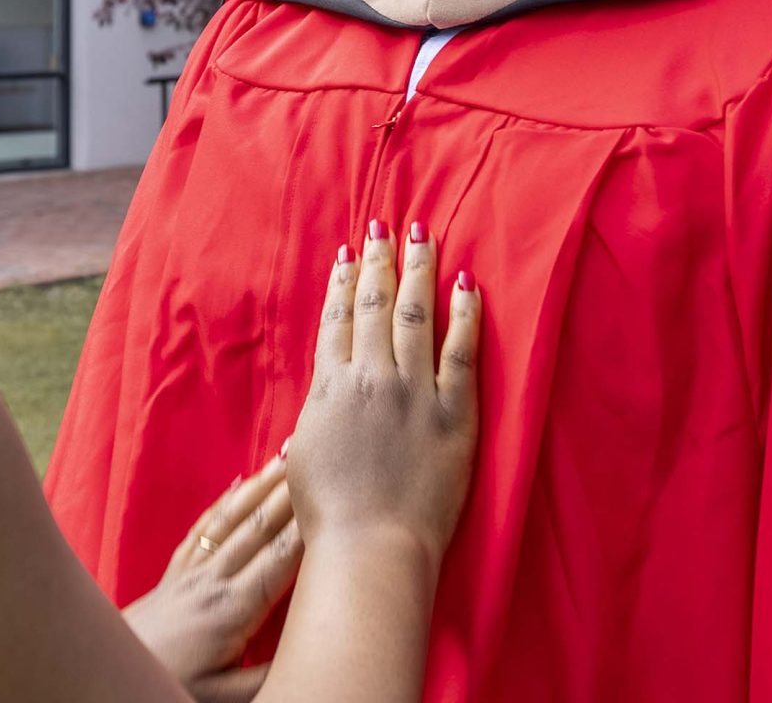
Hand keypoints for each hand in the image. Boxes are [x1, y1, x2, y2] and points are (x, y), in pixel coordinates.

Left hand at [121, 453, 301, 688]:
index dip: (308, 525)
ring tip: (284, 455)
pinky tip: (238, 482)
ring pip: (231, 519)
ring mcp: (191, 573)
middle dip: (288, 490)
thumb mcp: (224, 697)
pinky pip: (202, 527)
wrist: (109, 674)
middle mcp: (214, 581)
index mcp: (233, 609)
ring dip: (260, 486)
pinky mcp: (174, 573)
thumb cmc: (168, 685)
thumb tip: (311, 652)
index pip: (281, 558)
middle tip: (314, 453)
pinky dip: (223, 501)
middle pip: (258, 526)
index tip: (333, 494)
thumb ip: (269, 675)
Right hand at [284, 221, 479, 571]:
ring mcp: (415, 392)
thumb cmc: (328, 514)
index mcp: (331, 387)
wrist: (370, 546)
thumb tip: (327, 390)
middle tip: (387, 224)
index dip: (344, 281)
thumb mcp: (303, 453)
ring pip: (415, 315)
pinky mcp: (454, 413)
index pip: (338, 319)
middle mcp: (372, 378)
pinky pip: (462, 352)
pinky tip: (467, 284)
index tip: (351, 250)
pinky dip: (464, 314)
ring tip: (424, 235)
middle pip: (375, 305)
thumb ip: (317, 412)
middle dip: (380, 260)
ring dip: (418, 270)